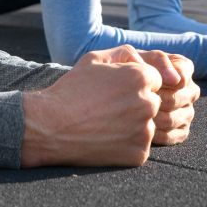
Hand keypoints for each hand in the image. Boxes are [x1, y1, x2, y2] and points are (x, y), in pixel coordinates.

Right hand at [20, 46, 161, 167]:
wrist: (51, 126)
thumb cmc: (72, 89)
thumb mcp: (95, 58)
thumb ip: (126, 53)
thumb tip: (146, 62)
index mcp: (140, 78)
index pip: (155, 79)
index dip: (134, 83)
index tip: (115, 89)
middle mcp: (147, 104)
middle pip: (153, 101)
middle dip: (136, 102)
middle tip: (109, 107)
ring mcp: (144, 131)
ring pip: (147, 124)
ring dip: (133, 123)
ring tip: (106, 122)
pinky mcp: (139, 154)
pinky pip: (140, 145)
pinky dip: (128, 143)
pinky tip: (107, 137)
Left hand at [137, 52, 199, 144]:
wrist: (120, 87)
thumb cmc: (128, 68)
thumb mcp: (140, 56)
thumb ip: (159, 60)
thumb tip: (174, 79)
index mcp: (184, 68)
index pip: (181, 76)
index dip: (159, 81)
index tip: (143, 82)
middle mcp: (190, 90)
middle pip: (174, 100)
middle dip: (150, 100)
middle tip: (131, 99)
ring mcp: (187, 112)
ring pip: (171, 120)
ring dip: (148, 117)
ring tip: (131, 113)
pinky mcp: (181, 131)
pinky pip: (170, 136)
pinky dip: (152, 133)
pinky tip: (137, 126)